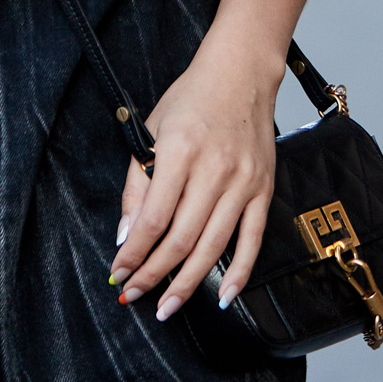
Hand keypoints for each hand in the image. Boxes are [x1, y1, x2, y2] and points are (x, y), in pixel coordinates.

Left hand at [107, 20, 279, 322]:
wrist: (242, 75)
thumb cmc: (191, 100)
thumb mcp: (151, 131)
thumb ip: (137, 185)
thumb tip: (126, 236)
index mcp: (179, 152)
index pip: (153, 218)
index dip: (134, 253)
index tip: (119, 274)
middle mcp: (214, 170)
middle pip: (181, 239)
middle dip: (154, 275)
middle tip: (135, 296)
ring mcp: (243, 183)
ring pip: (213, 246)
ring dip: (188, 283)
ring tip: (167, 306)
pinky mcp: (263, 190)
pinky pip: (252, 240)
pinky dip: (239, 273)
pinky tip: (223, 296)